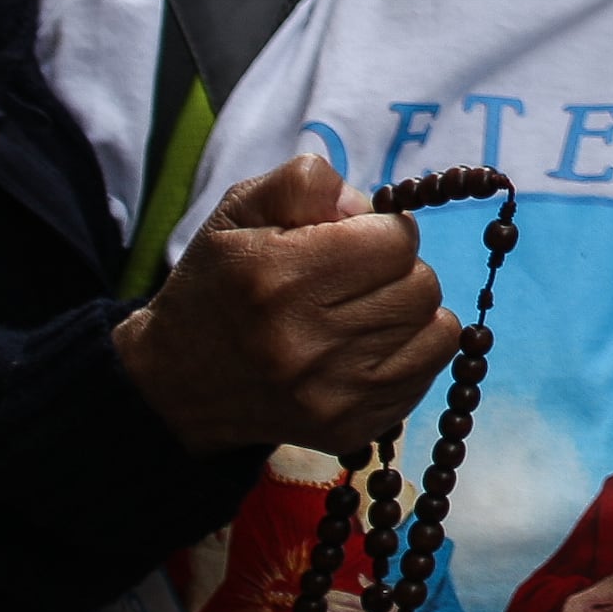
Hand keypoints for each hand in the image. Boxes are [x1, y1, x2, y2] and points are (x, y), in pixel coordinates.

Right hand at [110, 155, 460, 458]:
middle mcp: (305, 342)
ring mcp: (328, 394)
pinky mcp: (347, 429)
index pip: (396, 240)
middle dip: (399, 271)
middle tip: (360, 278)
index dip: (383, 231)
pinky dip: (412, 353)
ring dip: (409, 312)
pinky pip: (428, 375)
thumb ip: (307, 182)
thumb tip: (369, 206)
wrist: (175, 384)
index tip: (356, 240)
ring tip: (364, 311)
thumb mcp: (241, 210)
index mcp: (279, 276)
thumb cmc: (219, 284)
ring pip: (437, 331)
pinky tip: (369, 346)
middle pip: (421, 285)